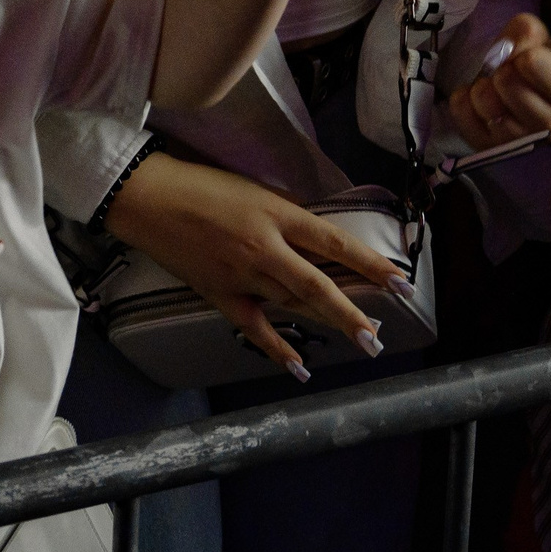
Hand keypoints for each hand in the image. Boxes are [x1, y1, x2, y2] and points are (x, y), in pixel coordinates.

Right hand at [103, 153, 409, 377]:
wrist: (148, 196)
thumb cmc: (201, 184)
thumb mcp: (255, 191)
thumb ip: (287, 220)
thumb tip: (318, 245)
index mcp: (277, 214)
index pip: (335, 242)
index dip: (370, 264)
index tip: (401, 282)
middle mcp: (264, 247)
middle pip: (318, 285)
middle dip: (353, 312)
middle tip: (380, 335)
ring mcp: (242, 274)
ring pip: (293, 305)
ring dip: (327, 323)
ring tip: (361, 340)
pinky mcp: (220, 293)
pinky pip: (254, 327)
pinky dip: (277, 349)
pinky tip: (300, 367)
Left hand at [443, 13, 550, 146]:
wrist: (525, 94)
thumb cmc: (537, 68)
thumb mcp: (539, 39)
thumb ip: (526, 33)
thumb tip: (506, 50)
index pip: (532, 63)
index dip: (522, 53)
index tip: (526, 60)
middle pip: (506, 82)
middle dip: (501, 70)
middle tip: (508, 75)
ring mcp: (519, 142)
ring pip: (483, 99)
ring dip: (482, 85)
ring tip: (494, 90)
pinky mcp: (489, 148)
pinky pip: (461, 111)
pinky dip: (464, 98)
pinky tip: (478, 102)